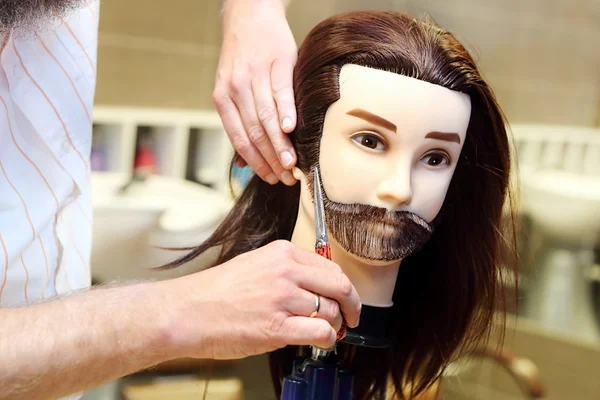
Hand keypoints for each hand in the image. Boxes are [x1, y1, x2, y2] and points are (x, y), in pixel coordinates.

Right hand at [165, 240, 360, 359]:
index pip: (331, 268)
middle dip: (352, 306)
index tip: (346, 299)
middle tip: (352, 318)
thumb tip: (316, 286)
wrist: (187, 311)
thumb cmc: (216, 292)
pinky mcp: (277, 326)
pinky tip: (319, 342)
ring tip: (327, 332)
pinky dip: (327, 340)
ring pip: (332, 311)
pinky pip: (321, 332)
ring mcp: (282, 299)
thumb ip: (287, 270)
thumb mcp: (255, 264)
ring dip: (335, 325)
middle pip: (339, 287)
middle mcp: (286, 272)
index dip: (344, 287)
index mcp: (282, 253)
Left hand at [213, 0, 297, 185]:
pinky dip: (286, 113)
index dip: (255, 161)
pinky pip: (281, 92)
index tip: (269, 178)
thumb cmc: (243, 58)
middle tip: (285, 177)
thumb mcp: (231, 89)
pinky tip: (291, 130)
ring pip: (266, 117)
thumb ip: (237, 123)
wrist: (250, 15)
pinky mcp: (277, 62)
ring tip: (291, 164)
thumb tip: (242, 163)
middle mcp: (235, 88)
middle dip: (270, 159)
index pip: (239, 138)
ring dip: (280, 144)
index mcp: (222, 98)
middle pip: (254, 132)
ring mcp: (255, 75)